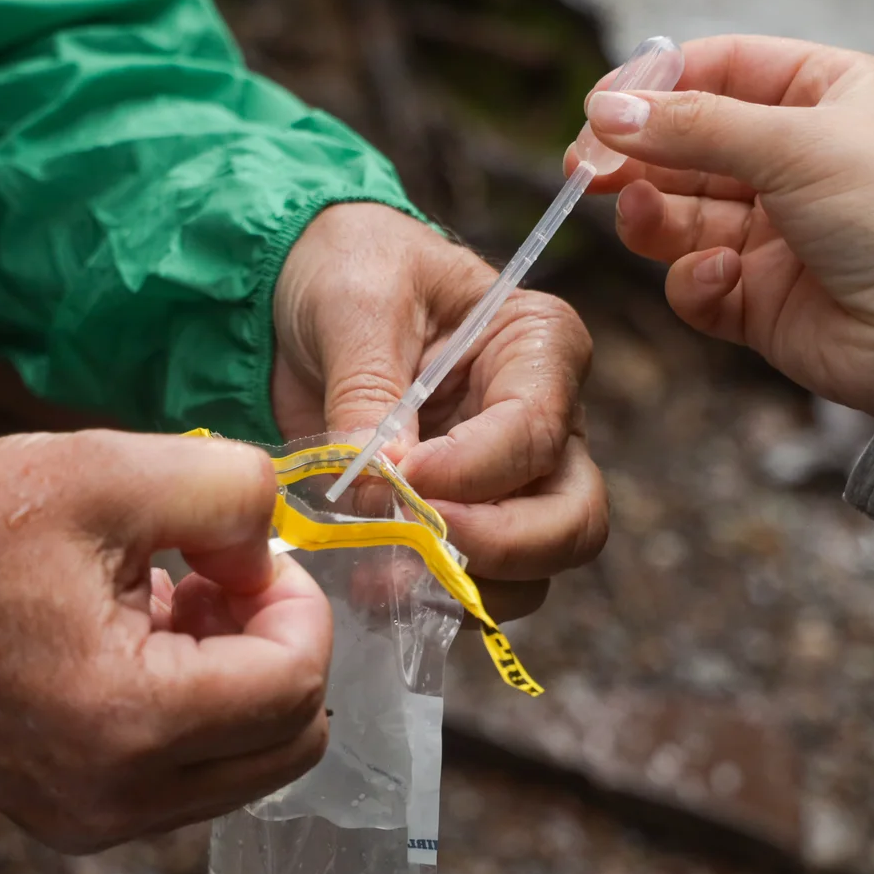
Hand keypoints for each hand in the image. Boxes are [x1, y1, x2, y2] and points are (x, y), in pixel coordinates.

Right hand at [0, 431, 330, 853]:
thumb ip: (230, 491)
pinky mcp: (79, 819)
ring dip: (240, 682)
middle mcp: (120, 795)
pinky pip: (193, 780)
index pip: (296, 685)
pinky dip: (198, 714)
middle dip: (278, 648)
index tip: (247, 555)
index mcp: (130, 717)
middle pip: (291, 741)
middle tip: (219, 580)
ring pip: (249, 765)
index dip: (298, 606)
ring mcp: (97, 819)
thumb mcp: (106, 470)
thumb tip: (275, 551)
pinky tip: (144, 643)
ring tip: (171, 606)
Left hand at [271, 203, 608, 613]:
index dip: (474, 471)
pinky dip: (438, 604)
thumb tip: (380, 485)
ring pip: (538, 569)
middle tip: (420, 548)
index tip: (406, 479)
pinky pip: (481, 588)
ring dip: (468, 588)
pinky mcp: (467, 522)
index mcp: (538, 346)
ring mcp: (513, 482)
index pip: (535, 432)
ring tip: (386, 578)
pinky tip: (378, 587)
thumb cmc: (347, 269)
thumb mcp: (354, 303)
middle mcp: (548, 421)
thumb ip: (369, 390)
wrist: (301, 292)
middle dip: (502, 547)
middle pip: (572, 516)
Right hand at [569, 35, 873, 416]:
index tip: (601, 108)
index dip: (656, 85)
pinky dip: (695, 280)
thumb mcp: (797, 144)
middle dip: (638, 157)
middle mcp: (798, 160)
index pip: (719, 70)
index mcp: (825, 96)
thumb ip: (695, 127)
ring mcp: (777, 233)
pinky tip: (723, 277)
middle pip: (687, 145)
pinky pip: (697, 281)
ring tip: (641, 219)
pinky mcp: (760, 299)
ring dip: (654, 217)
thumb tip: (609, 111)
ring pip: (681, 215)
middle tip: (587, 169)